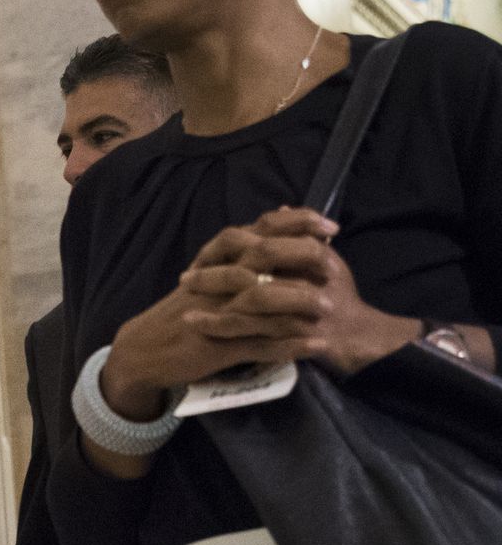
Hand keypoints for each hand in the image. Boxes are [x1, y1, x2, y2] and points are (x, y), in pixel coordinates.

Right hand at [100, 212, 341, 421]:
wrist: (145, 349)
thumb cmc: (183, 311)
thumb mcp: (208, 275)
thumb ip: (243, 248)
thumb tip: (279, 215)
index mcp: (217, 260)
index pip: (259, 229)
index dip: (296, 224)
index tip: (329, 228)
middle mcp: (218, 279)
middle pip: (264, 255)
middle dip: (304, 257)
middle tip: (336, 267)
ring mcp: (218, 311)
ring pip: (263, 299)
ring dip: (299, 303)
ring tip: (332, 310)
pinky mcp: (218, 344)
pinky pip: (260, 343)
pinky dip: (290, 345)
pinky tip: (317, 347)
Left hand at [178, 207, 417, 375]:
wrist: (359, 336)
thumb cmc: (337, 295)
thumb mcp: (324, 261)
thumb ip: (300, 236)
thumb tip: (280, 208)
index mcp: (312, 252)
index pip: (269, 233)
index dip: (233, 241)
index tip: (205, 254)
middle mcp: (308, 272)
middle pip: (257, 259)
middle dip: (216, 269)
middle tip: (186, 278)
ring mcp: (303, 303)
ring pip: (252, 295)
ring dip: (213, 299)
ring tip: (184, 306)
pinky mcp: (296, 333)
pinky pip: (253, 328)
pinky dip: (221, 325)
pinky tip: (197, 324)